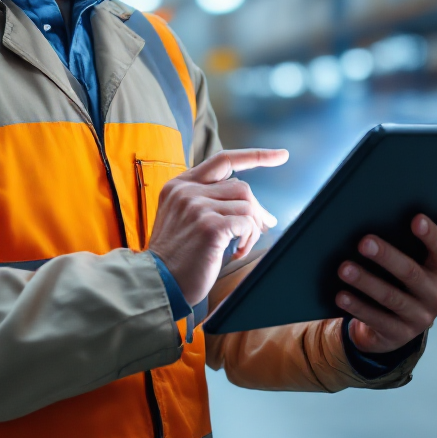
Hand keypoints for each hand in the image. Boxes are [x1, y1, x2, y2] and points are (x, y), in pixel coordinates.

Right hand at [148, 148, 287, 306]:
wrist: (156, 282)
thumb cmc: (175, 256)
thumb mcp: (183, 217)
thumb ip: (208, 202)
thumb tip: (256, 208)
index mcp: (180, 185)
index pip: (223, 160)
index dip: (255, 156)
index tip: (280, 155)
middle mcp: (187, 190)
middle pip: (241, 187)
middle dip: (256, 210)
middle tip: (262, 228)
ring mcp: (197, 206)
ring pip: (247, 205)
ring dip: (252, 229)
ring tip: (240, 245)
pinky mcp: (209, 226)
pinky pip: (246, 224)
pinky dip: (248, 239)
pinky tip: (236, 252)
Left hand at [336, 208, 436, 353]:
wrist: (395, 324)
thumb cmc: (406, 279)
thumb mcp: (422, 260)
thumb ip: (435, 236)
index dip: (430, 235)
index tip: (415, 219)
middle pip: (411, 274)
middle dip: (387, 257)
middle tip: (363, 242)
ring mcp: (420, 319)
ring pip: (391, 298)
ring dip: (366, 282)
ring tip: (344, 268)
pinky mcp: (399, 336)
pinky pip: (376, 320)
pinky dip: (357, 306)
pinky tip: (341, 295)